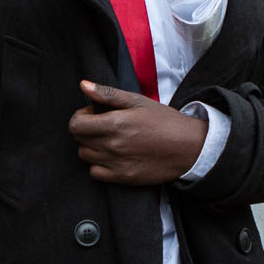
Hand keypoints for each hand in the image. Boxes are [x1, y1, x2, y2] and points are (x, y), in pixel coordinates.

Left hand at [70, 81, 208, 184]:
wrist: (188, 147)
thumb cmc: (164, 121)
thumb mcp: (137, 101)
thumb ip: (107, 94)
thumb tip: (83, 85)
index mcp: (114, 124)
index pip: (75, 125)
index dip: (81, 117)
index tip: (93, 114)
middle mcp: (112, 146)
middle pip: (79, 140)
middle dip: (86, 130)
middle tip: (103, 125)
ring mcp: (117, 164)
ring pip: (85, 156)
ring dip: (92, 146)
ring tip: (110, 140)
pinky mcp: (123, 178)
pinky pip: (95, 173)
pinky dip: (98, 165)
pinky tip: (112, 156)